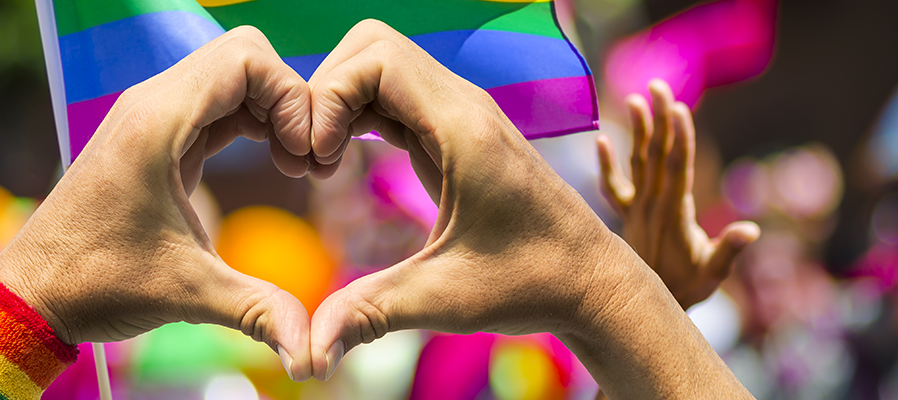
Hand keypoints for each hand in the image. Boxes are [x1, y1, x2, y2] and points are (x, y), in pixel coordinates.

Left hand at [0, 27, 313, 380]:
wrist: (34, 293)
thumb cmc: (96, 284)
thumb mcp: (187, 294)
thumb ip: (258, 311)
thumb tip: (312, 352)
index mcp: (157, 122)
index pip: (246, 59)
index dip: (290, 98)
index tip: (301, 156)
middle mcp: (152, 105)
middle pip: (244, 57)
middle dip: (288, 99)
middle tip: (303, 158)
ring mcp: (151, 117)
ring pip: (232, 76)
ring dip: (273, 110)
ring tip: (293, 164)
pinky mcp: (155, 137)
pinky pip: (217, 103)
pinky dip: (253, 121)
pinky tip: (272, 161)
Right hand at [305, 20, 750, 398]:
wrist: (590, 282)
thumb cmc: (530, 284)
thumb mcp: (444, 299)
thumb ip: (370, 313)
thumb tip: (307, 355)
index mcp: (463, 128)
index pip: (375, 59)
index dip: (328, 98)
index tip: (317, 163)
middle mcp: (463, 106)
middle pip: (370, 48)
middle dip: (325, 93)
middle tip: (311, 159)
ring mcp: (460, 115)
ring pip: (380, 66)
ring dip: (339, 103)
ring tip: (321, 165)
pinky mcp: (456, 132)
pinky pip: (394, 95)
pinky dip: (357, 116)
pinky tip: (343, 163)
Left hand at [595, 80, 759, 308]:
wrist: (645, 309)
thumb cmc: (687, 290)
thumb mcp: (713, 273)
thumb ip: (729, 250)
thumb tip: (751, 229)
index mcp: (674, 213)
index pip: (677, 167)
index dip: (678, 137)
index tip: (678, 107)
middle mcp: (651, 205)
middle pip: (656, 155)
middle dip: (659, 120)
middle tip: (658, 86)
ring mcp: (636, 209)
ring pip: (636, 163)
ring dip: (637, 132)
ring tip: (635, 99)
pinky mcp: (627, 216)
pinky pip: (612, 187)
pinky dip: (606, 165)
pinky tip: (600, 141)